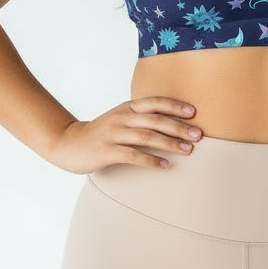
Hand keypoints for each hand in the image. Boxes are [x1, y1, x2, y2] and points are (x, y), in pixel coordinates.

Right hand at [47, 97, 202, 173]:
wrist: (68, 143)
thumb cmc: (101, 133)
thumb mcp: (120, 118)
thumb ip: (141, 118)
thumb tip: (172, 123)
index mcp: (126, 108)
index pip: (154, 102)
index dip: (174, 106)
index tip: (194, 112)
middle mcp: (121, 118)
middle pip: (155, 120)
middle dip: (179, 127)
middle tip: (198, 135)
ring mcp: (113, 134)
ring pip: (147, 136)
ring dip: (170, 143)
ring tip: (187, 150)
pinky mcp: (107, 151)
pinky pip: (133, 155)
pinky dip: (151, 160)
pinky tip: (165, 166)